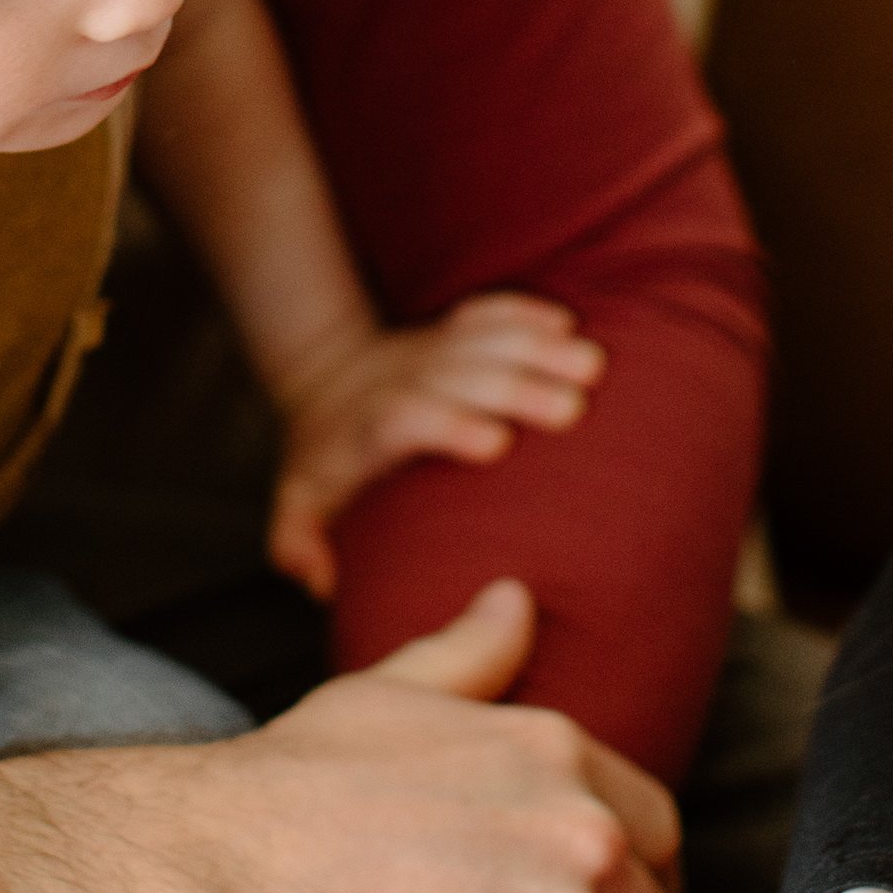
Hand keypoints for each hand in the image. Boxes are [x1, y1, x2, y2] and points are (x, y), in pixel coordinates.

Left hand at [267, 293, 605, 596]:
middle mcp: (408, 381)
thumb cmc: (328, 460)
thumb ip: (300, 539)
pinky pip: (491, 314)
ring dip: (540, 349)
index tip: (495, 444)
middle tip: (574, 409)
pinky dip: (528, 314)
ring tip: (592, 365)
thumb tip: (320, 578)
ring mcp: (434, 352)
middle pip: (463, 376)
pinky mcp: (455, 333)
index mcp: (372, 426)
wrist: (328, 382)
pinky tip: (570, 324)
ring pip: (487, 342)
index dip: (448, 424)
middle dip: (517, 387)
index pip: (406, 418)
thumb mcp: (301, 500)